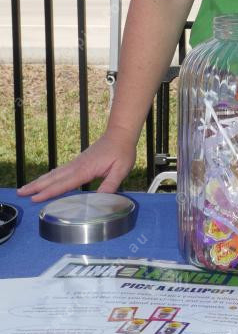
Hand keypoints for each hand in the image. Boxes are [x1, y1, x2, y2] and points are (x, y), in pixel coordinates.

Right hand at [16, 131, 137, 202]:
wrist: (120, 133)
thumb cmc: (122, 151)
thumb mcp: (121, 169)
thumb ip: (111, 184)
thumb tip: (100, 200)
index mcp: (86, 169)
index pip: (64, 183)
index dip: (49, 192)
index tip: (35, 198)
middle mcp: (77, 165)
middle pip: (53, 178)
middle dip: (36, 186)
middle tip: (20, 193)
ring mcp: (76, 163)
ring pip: (54, 174)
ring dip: (39, 181)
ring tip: (25, 188)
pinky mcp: (78, 162)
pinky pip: (60, 171)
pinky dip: (49, 177)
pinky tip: (44, 181)